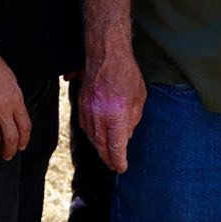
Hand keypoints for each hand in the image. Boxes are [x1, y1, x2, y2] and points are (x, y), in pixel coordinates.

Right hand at [0, 44, 30, 159]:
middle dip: (10, 150)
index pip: (25, 127)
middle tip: (7, 156)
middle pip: (11, 137)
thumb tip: (15, 116)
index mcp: (16, 100)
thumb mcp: (11, 82)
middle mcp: (3, 108)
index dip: (24, 140)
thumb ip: (14, 100)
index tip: (21, 146)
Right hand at [78, 43, 144, 173]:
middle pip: (101, 147)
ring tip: (107, 155)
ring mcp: (88, 111)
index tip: (122, 168)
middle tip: (115, 166)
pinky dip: (92, 136)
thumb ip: (133, 120)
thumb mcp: (139, 98)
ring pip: (92, 138)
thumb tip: (127, 137)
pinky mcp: (81, 105)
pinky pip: (85, 127)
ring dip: (100, 149)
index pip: (116, 147)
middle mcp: (99, 116)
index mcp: (116, 115)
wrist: (106, 53)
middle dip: (109, 159)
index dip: (119, 161)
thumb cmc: (126, 73)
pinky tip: (98, 138)